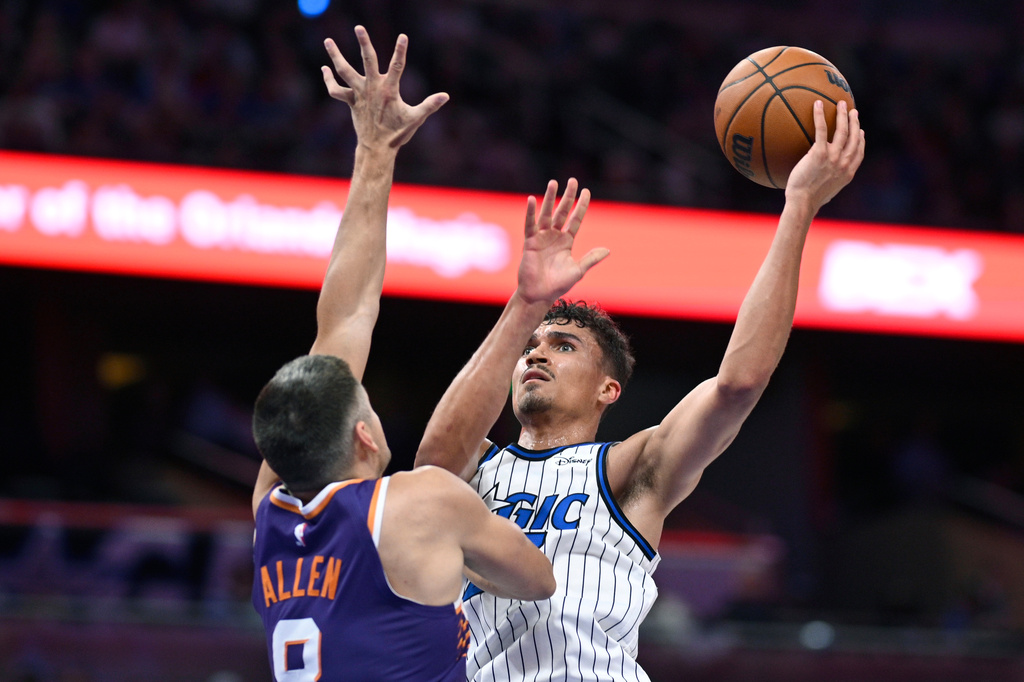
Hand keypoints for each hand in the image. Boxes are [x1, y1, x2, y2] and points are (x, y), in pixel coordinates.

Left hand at [322, 26, 448, 149]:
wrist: (376, 148)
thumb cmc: (397, 134)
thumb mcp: (416, 119)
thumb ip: (430, 105)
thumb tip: (446, 96)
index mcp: (389, 90)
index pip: (397, 66)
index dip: (400, 51)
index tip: (403, 36)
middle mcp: (372, 88)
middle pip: (367, 60)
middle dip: (364, 43)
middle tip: (359, 27)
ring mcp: (359, 94)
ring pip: (345, 71)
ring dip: (335, 56)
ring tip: (328, 41)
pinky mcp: (350, 101)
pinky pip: (336, 90)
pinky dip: (329, 80)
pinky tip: (324, 69)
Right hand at [516, 178, 608, 305]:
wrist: (540, 295)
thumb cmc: (558, 285)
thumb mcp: (578, 270)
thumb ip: (591, 259)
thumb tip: (608, 250)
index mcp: (567, 241)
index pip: (576, 219)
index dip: (581, 206)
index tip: (586, 191)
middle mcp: (554, 236)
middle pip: (563, 212)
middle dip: (568, 196)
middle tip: (572, 180)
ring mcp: (542, 238)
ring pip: (547, 214)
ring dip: (550, 198)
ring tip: (554, 183)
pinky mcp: (530, 242)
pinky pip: (530, 224)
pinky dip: (530, 212)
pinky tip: (532, 199)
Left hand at [785, 100, 864, 211]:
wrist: (803, 202)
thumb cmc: (809, 200)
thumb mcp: (826, 192)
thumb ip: (830, 181)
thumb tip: (822, 180)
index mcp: (848, 173)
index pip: (859, 153)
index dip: (861, 140)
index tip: (861, 131)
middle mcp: (844, 163)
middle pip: (854, 138)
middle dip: (855, 123)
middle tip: (853, 112)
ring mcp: (833, 157)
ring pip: (842, 131)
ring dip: (843, 115)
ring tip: (841, 104)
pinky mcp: (819, 153)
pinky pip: (821, 130)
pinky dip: (820, 115)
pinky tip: (817, 105)